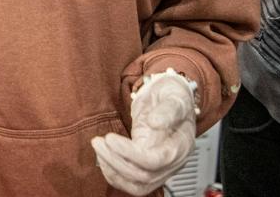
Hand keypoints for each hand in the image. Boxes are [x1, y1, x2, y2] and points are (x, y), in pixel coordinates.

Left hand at [91, 70, 197, 195]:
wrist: (170, 98)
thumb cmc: (173, 96)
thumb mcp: (174, 95)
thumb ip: (168, 109)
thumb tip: (156, 122)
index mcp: (181, 145)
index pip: (157, 160)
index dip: (131, 153)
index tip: (110, 138)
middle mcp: (172, 162)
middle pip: (144, 176)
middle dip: (116, 161)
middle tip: (98, 141)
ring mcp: (160, 167)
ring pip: (137, 185)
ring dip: (112, 169)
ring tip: (98, 147)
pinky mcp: (147, 167)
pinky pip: (131, 182)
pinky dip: (113, 173)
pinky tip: (102, 156)